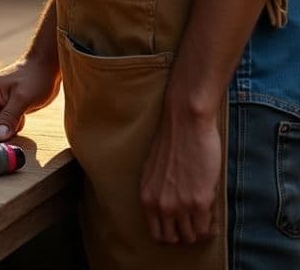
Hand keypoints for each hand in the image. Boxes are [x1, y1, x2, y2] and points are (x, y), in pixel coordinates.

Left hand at [140, 110, 221, 244]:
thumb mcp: (154, 171)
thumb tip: (169, 211)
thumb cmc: (172, 140)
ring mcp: (181, 206)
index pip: (157, 234)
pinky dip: (210, 226)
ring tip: (204, 217)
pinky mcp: (200, 202)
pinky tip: (212, 215)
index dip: (170, 232)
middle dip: (184, 233)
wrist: (186, 121)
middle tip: (194, 222)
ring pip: (191, 237)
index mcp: (147, 197)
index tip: (180, 226)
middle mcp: (161, 205)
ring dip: (199, 230)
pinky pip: (206, 229)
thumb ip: (158, 192)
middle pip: (173, 239)